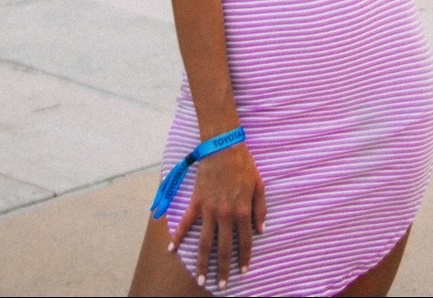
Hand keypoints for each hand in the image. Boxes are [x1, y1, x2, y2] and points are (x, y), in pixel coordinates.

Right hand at [170, 143, 266, 289]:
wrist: (223, 147)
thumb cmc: (243, 164)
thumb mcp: (259, 185)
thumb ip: (260, 209)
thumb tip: (261, 231)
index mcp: (242, 210)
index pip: (244, 241)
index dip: (244, 258)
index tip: (243, 271)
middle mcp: (224, 214)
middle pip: (223, 248)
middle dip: (222, 269)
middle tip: (220, 285)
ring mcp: (208, 210)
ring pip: (204, 242)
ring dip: (202, 262)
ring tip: (200, 278)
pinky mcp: (196, 202)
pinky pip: (186, 223)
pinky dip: (177, 237)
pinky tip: (171, 251)